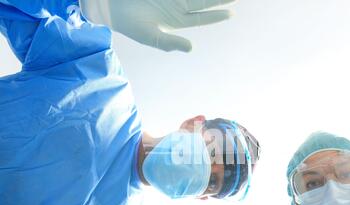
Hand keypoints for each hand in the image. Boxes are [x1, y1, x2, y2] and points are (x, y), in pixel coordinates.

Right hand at [80, 0, 236, 51]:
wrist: (110, 6)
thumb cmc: (129, 23)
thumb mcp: (150, 36)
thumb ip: (170, 43)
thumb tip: (192, 48)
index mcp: (176, 20)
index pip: (202, 18)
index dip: (216, 16)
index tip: (232, 13)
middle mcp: (178, 5)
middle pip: (204, 0)